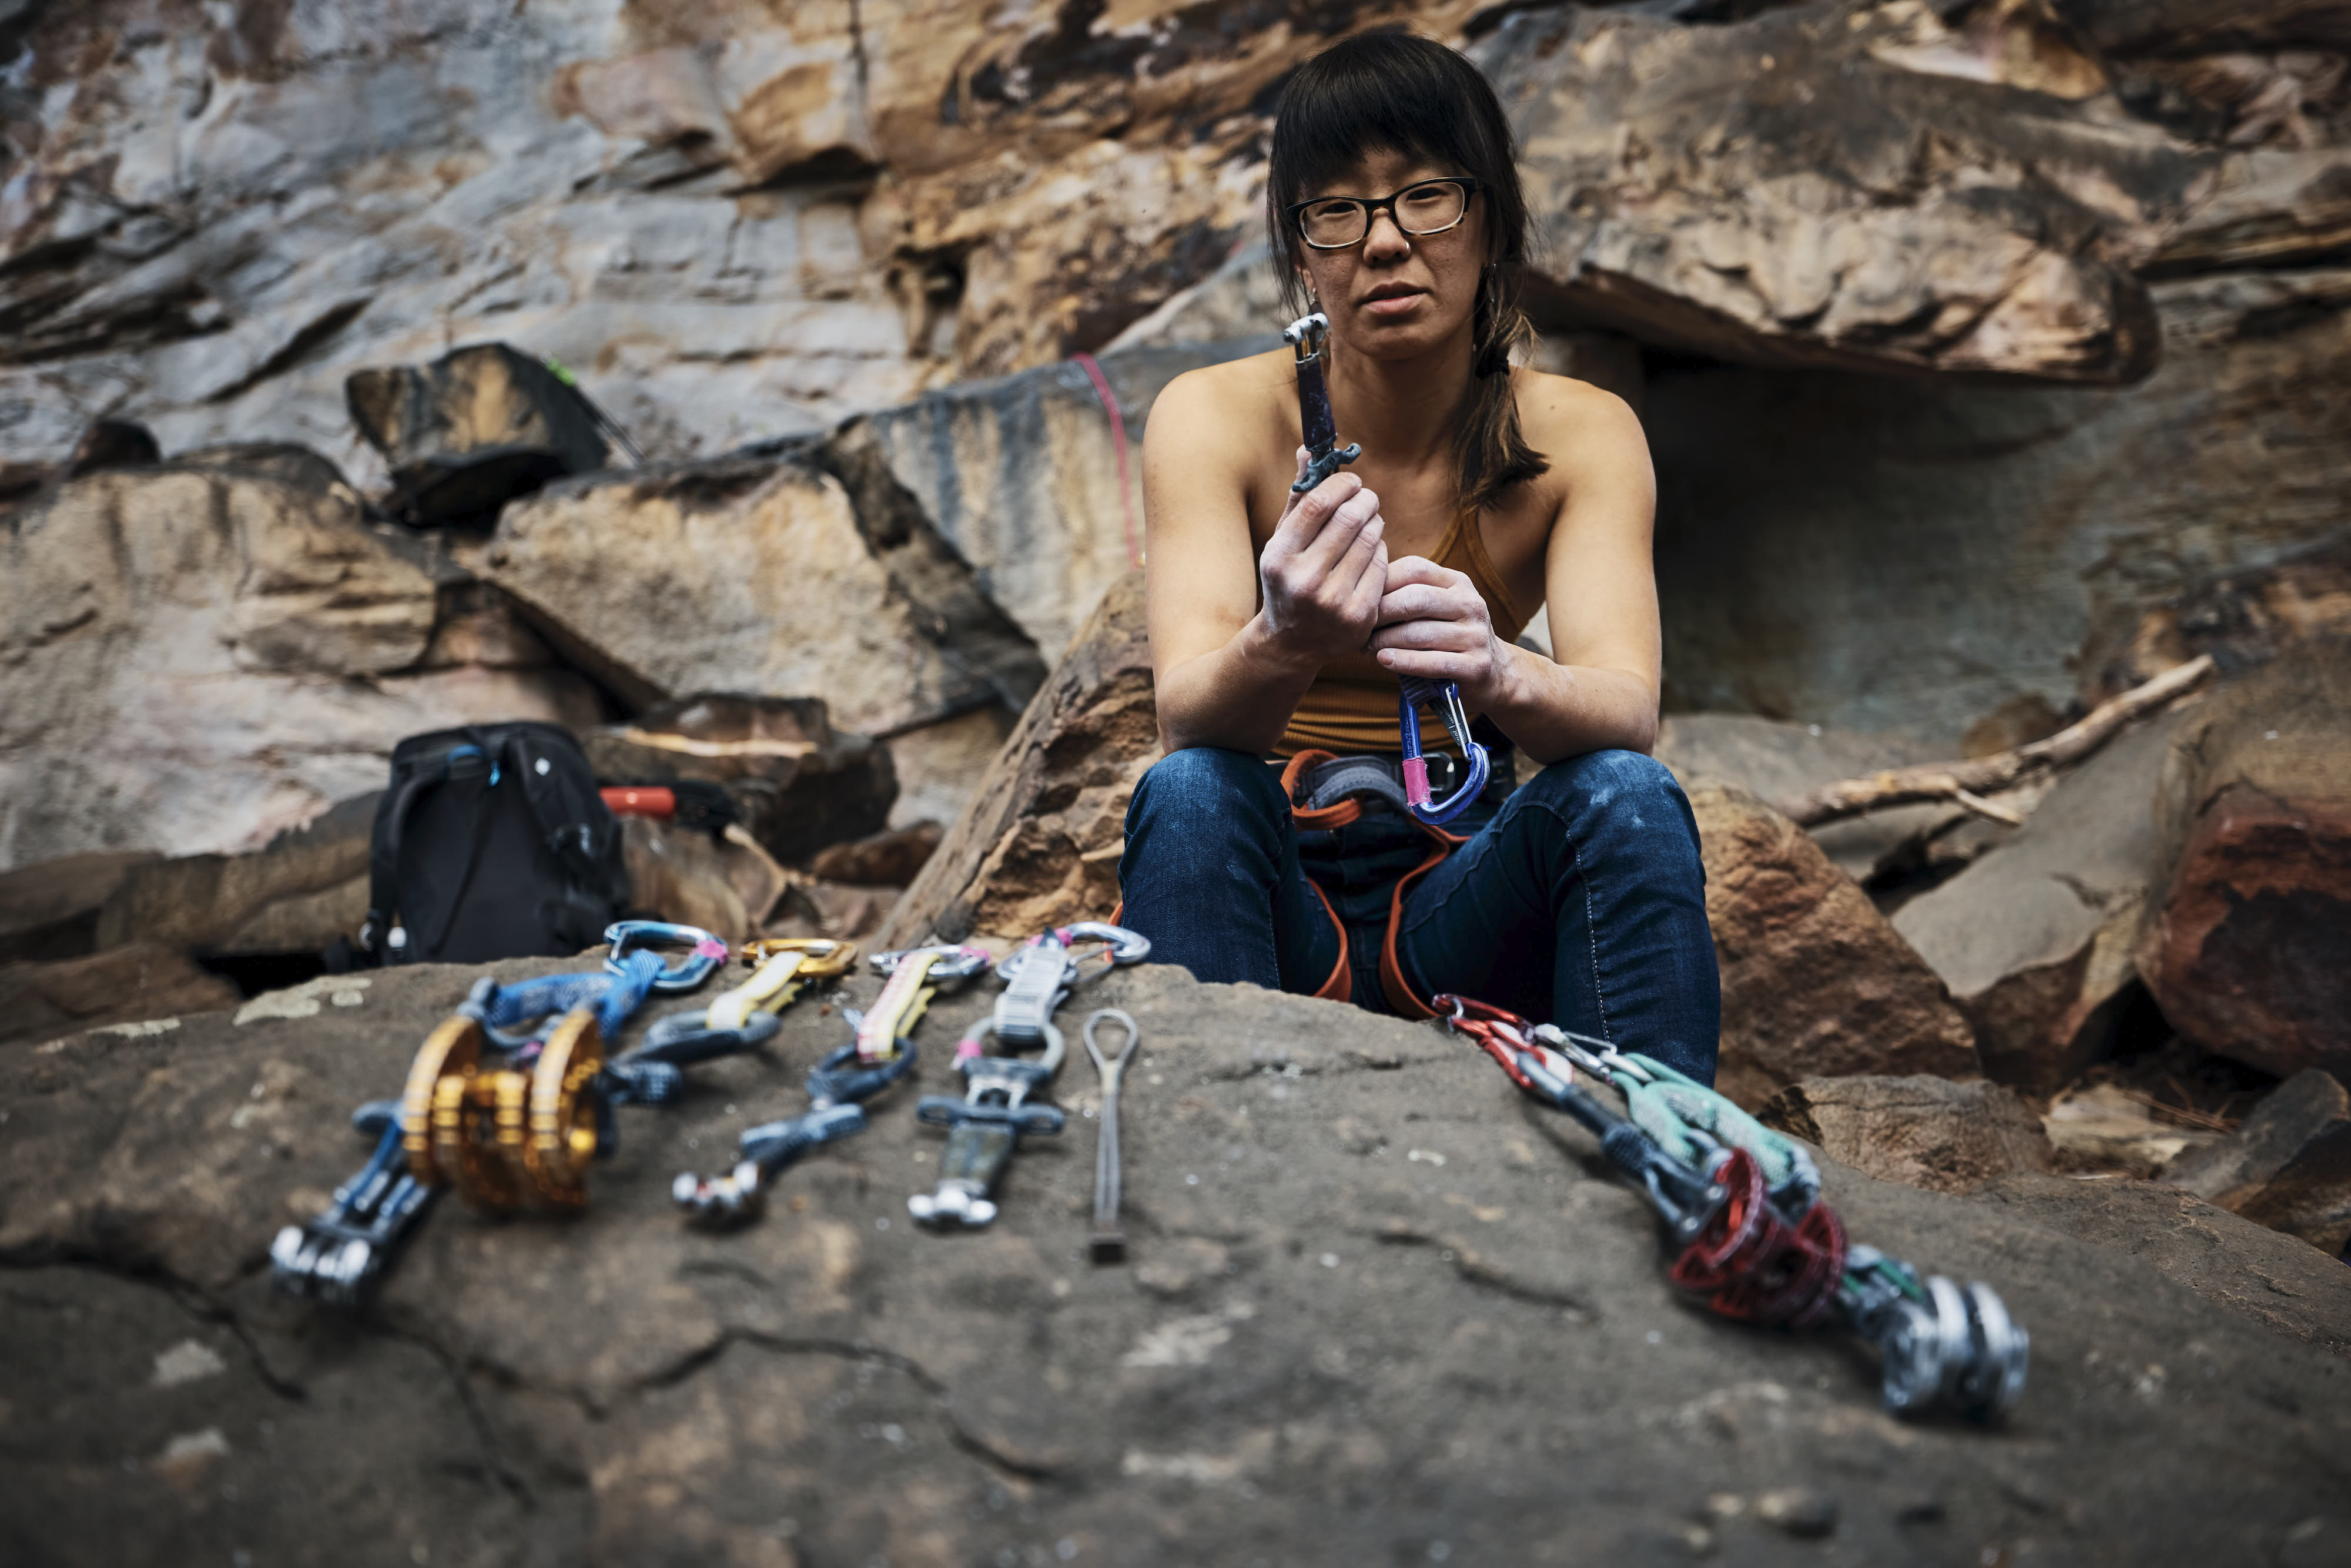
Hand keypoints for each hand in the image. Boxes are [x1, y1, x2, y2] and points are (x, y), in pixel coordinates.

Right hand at [1254, 447, 1387, 665]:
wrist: (1291, 644)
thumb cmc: (1288, 580)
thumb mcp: (1282, 541)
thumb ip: (1298, 496)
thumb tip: (1309, 447)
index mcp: (1279, 557)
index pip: (1319, 502)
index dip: (1342, 483)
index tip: (1351, 480)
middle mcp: (1304, 580)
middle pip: (1349, 518)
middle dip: (1364, 499)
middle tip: (1366, 497)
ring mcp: (1334, 602)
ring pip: (1370, 539)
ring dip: (1374, 521)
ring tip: (1369, 520)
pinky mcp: (1359, 616)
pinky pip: (1381, 564)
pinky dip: (1379, 549)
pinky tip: (1371, 550)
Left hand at [1368, 555, 1507, 706]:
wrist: (1493, 673)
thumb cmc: (1448, 638)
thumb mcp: (1436, 608)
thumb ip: (1407, 595)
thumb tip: (1359, 589)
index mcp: (1458, 582)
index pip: (1414, 568)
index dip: (1381, 581)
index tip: (1358, 597)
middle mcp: (1470, 603)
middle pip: (1415, 599)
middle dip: (1380, 613)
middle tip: (1357, 626)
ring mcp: (1476, 635)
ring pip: (1419, 633)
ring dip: (1384, 641)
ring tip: (1364, 647)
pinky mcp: (1476, 666)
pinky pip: (1432, 662)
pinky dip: (1403, 661)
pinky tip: (1383, 660)